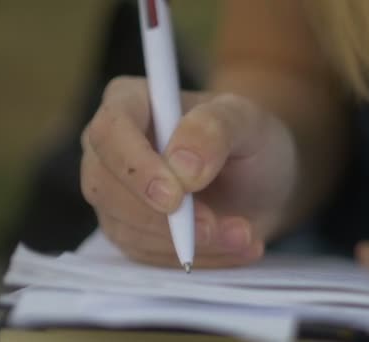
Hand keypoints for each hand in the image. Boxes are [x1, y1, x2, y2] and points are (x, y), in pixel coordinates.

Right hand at [80, 76, 297, 267]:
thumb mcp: (247, 121)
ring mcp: (115, 193)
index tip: (176, 198)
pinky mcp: (130, 231)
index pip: (110, 132)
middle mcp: (111, 149)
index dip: (136, 168)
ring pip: (128, 229)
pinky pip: (149, 256)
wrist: (262, 182)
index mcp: (130, 102)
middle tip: (224, 227)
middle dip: (165, 219)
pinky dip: (197, 257)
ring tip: (245, 234)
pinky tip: (236, 246)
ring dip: (191, 243)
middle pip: (106, 187)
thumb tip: (180, 166)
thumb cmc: (250, 139)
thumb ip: (215, 129)